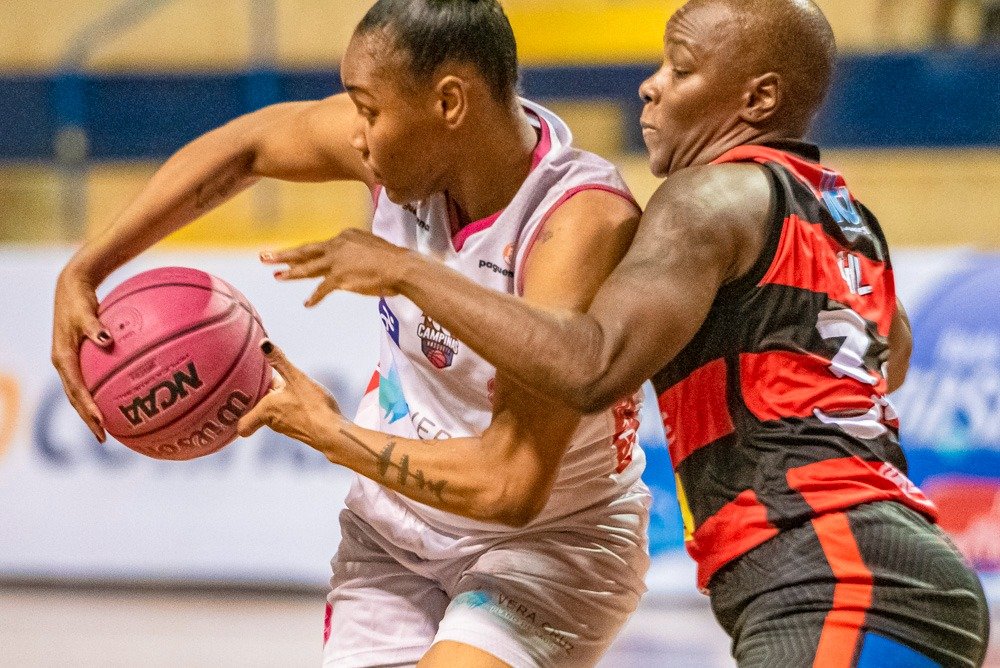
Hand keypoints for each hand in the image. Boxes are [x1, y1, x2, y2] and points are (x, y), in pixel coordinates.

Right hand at [51, 267, 112, 441]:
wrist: (71, 289)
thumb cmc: (79, 299)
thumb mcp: (85, 311)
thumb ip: (95, 326)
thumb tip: (106, 339)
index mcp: (62, 357)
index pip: (75, 389)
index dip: (87, 406)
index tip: (100, 421)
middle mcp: (63, 363)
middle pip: (75, 398)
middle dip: (88, 418)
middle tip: (103, 437)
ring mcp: (69, 363)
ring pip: (78, 394)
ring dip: (90, 412)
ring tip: (106, 430)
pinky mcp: (76, 359)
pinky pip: (86, 382)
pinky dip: (96, 395)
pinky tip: (114, 402)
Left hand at [237, 340, 344, 451]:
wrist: (333, 432)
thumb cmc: (312, 406)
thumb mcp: (296, 378)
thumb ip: (279, 361)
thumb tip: (263, 343)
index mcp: (265, 411)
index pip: (243, 425)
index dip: (239, 416)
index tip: (241, 399)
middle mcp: (273, 422)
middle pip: (261, 411)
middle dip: (263, 397)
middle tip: (266, 380)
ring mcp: (288, 428)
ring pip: (276, 412)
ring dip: (279, 400)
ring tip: (287, 385)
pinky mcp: (302, 429)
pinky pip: (290, 415)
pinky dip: (292, 406)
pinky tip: (304, 396)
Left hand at [261, 228, 411, 305]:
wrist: (401, 267)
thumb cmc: (394, 260)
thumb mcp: (373, 247)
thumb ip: (359, 252)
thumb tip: (355, 261)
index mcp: (345, 236)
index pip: (321, 246)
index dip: (306, 253)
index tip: (294, 256)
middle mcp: (337, 245)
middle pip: (305, 250)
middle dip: (283, 255)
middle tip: (264, 256)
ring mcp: (337, 261)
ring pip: (307, 267)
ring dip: (290, 273)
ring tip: (276, 276)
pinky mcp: (339, 277)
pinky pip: (322, 289)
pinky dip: (314, 297)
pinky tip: (307, 303)